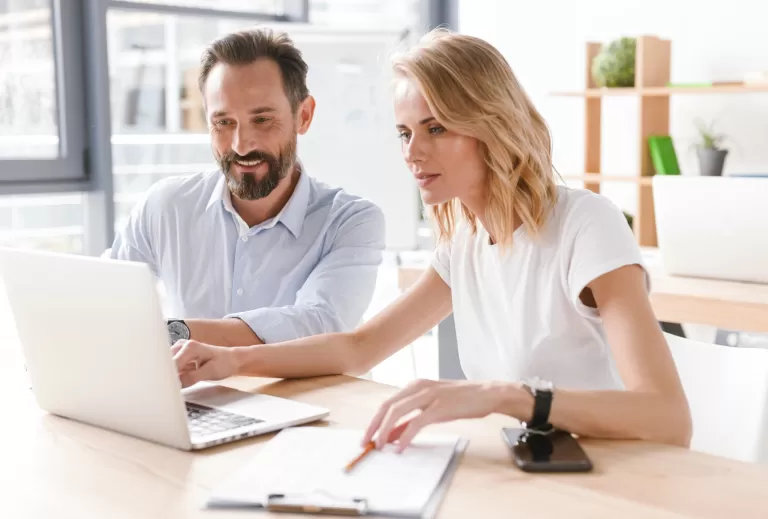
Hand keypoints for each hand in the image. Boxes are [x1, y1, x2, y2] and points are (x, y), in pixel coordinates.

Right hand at [171, 340, 238, 387]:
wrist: (231, 358)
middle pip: (166, 363)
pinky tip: (176, 381)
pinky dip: (173, 374)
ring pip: (167, 365)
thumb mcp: (210, 372)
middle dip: (166, 376)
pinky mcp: (180, 355)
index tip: (167, 388)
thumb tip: (175, 383)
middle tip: (168, 389)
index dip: (168, 377)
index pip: (172, 365)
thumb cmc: (224, 363)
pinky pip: (171, 366)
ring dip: (168, 375)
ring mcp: (180, 349)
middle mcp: (182, 345)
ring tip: (172, 385)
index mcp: (190, 347)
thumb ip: (192, 377)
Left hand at [363, 379, 512, 451]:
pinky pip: (416, 423)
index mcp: (415, 385)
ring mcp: (429, 395)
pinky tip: (400, 447)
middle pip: (387, 406)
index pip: (387, 403)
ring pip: (397, 412)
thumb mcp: (432, 407)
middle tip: (366, 443)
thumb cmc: (460, 400)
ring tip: (379, 446)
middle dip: (374, 426)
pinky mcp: (440, 407)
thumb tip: (392, 434)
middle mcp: (418, 387)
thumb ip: (411, 419)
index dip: (374, 420)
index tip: (367, 436)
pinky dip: (405, 436)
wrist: (487, 393)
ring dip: (385, 430)